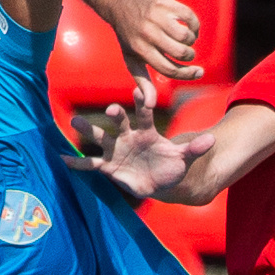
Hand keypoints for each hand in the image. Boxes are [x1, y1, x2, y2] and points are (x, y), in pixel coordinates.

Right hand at [76, 84, 215, 198]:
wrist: (159, 181)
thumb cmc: (170, 166)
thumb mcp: (184, 159)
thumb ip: (194, 149)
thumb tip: (212, 140)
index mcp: (147, 132)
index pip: (144, 115)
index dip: (142, 105)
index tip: (140, 93)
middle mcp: (128, 137)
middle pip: (119, 123)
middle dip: (115, 116)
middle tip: (111, 110)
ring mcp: (116, 150)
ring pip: (100, 138)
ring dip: (89, 130)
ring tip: (75, 121)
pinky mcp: (108, 166)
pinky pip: (91, 164)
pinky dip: (77, 163)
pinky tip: (62, 159)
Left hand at [109, 0, 201, 84]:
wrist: (119, 1)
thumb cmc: (128, 36)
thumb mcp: (131, 59)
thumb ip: (143, 82)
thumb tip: (150, 106)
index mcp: (140, 50)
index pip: (169, 68)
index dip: (187, 74)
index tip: (199, 72)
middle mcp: (147, 33)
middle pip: (180, 52)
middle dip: (189, 56)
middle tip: (187, 53)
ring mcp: (156, 16)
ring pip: (186, 35)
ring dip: (192, 40)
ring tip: (187, 39)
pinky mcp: (164, 2)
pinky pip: (189, 16)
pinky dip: (194, 24)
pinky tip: (189, 26)